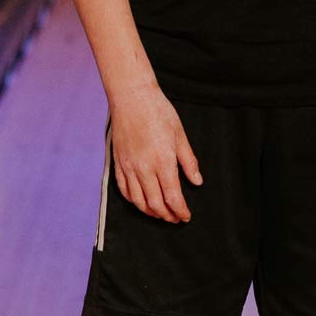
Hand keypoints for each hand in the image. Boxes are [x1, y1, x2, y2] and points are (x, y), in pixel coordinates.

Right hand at [107, 87, 203, 222]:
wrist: (132, 97)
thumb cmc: (158, 111)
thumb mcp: (180, 135)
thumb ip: (189, 161)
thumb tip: (197, 181)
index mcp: (163, 161)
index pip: (173, 197)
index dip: (180, 211)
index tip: (186, 216)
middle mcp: (144, 168)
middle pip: (155, 203)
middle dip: (167, 215)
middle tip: (175, 218)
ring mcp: (129, 166)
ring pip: (138, 200)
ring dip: (150, 211)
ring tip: (160, 213)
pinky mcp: (118, 162)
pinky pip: (124, 189)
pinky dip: (133, 200)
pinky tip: (141, 201)